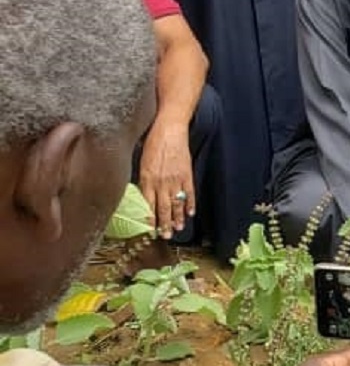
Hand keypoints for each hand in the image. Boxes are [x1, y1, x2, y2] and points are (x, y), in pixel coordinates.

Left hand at [137, 123, 193, 238]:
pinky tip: (190, 213)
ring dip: (178, 217)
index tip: (150, 231)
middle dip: (165, 224)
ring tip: (179, 228)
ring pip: (176, 203)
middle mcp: (161, 182)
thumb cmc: (152, 142)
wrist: (169, 129)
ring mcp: (176, 179)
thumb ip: (143, 179)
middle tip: (166, 236)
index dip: (150, 219)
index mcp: (147, 179)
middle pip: (163, 208)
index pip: (148, 205)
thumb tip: (143, 194)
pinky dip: (190, 203)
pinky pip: (189, 193)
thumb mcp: (142, 162)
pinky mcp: (187, 174)